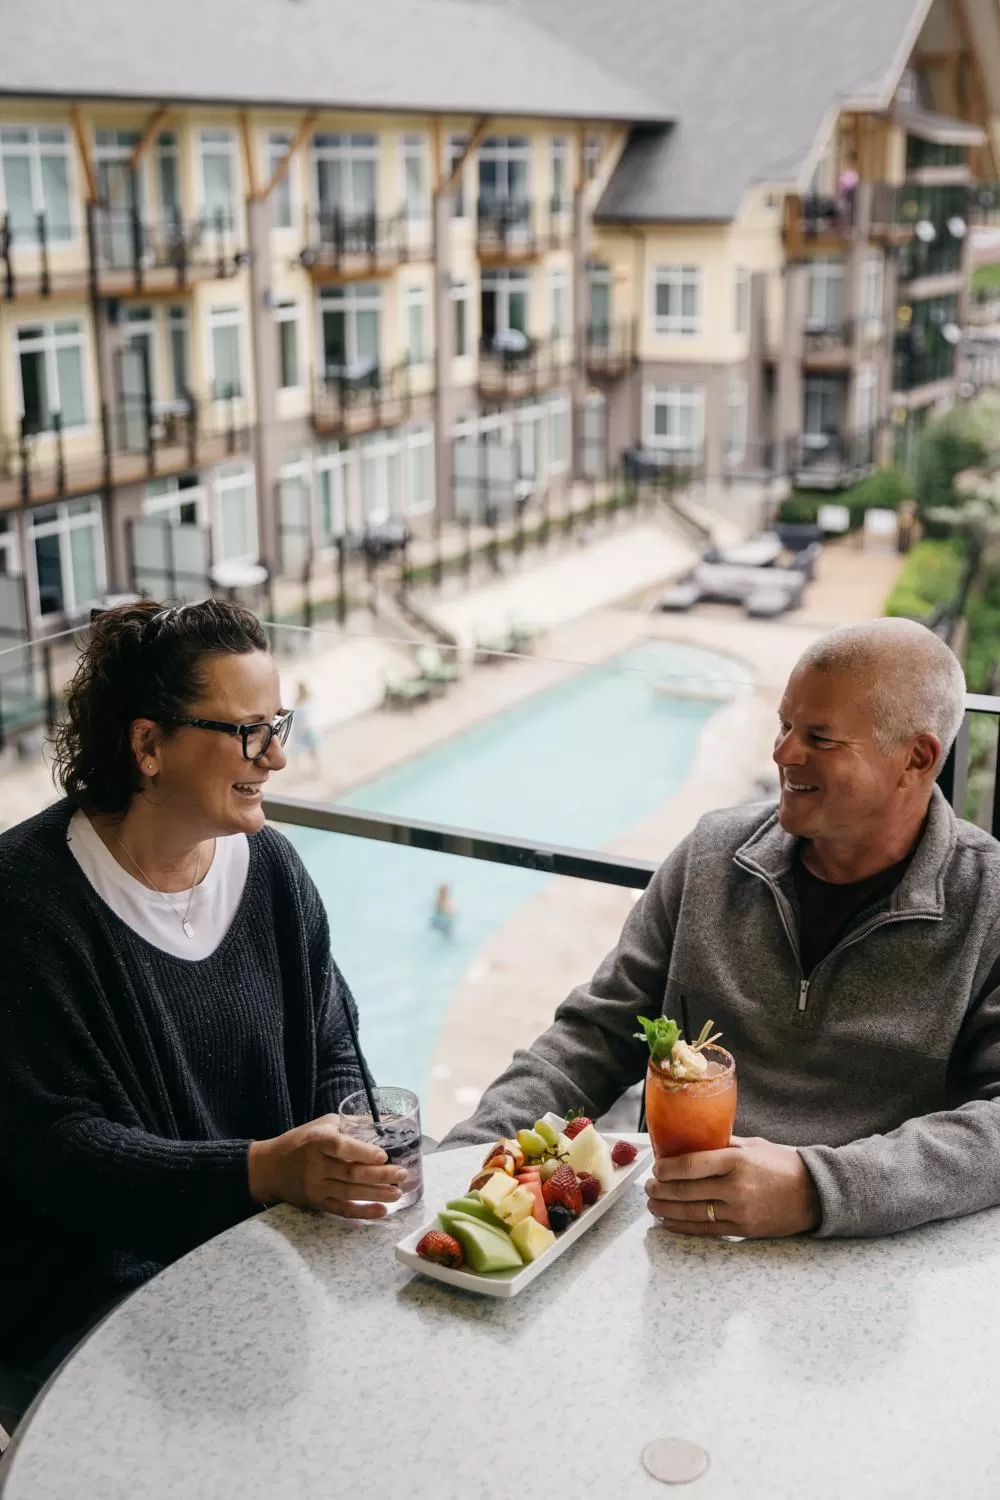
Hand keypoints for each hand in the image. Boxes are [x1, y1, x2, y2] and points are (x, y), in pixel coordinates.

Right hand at [248, 1114, 407, 1219]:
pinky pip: (342, 1210)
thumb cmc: (301, 1140)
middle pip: (351, 1172)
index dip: (362, 1152)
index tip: (383, 1155)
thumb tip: (386, 1121)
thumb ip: (351, 1123)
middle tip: (402, 1174)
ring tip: (398, 1193)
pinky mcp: (317, 1203)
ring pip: (350, 1192)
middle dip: (379, 1175)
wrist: (270, 1167)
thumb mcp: (323, 1124)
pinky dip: (363, 1212)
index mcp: (317, 1141)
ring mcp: (316, 1187)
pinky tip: (382, 1211)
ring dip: (376, 1194)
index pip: (341, 1147)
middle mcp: (316, 1165)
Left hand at [644, 1135, 820, 1237]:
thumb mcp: (753, 1145)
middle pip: (686, 1191)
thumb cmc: (784, 1165)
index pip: (691, 1165)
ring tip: (653, 1204)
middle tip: (648, 1186)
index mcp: (737, 1161)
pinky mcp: (743, 1231)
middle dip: (661, 1190)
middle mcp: (736, 1188)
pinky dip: (683, 1226)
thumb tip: (691, 1142)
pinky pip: (706, 1231)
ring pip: (692, 1213)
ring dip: (666, 1209)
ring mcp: (739, 1212)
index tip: (656, 1168)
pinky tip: (669, 1222)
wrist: (816, 1194)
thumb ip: (723, 1145)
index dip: (667, 1169)